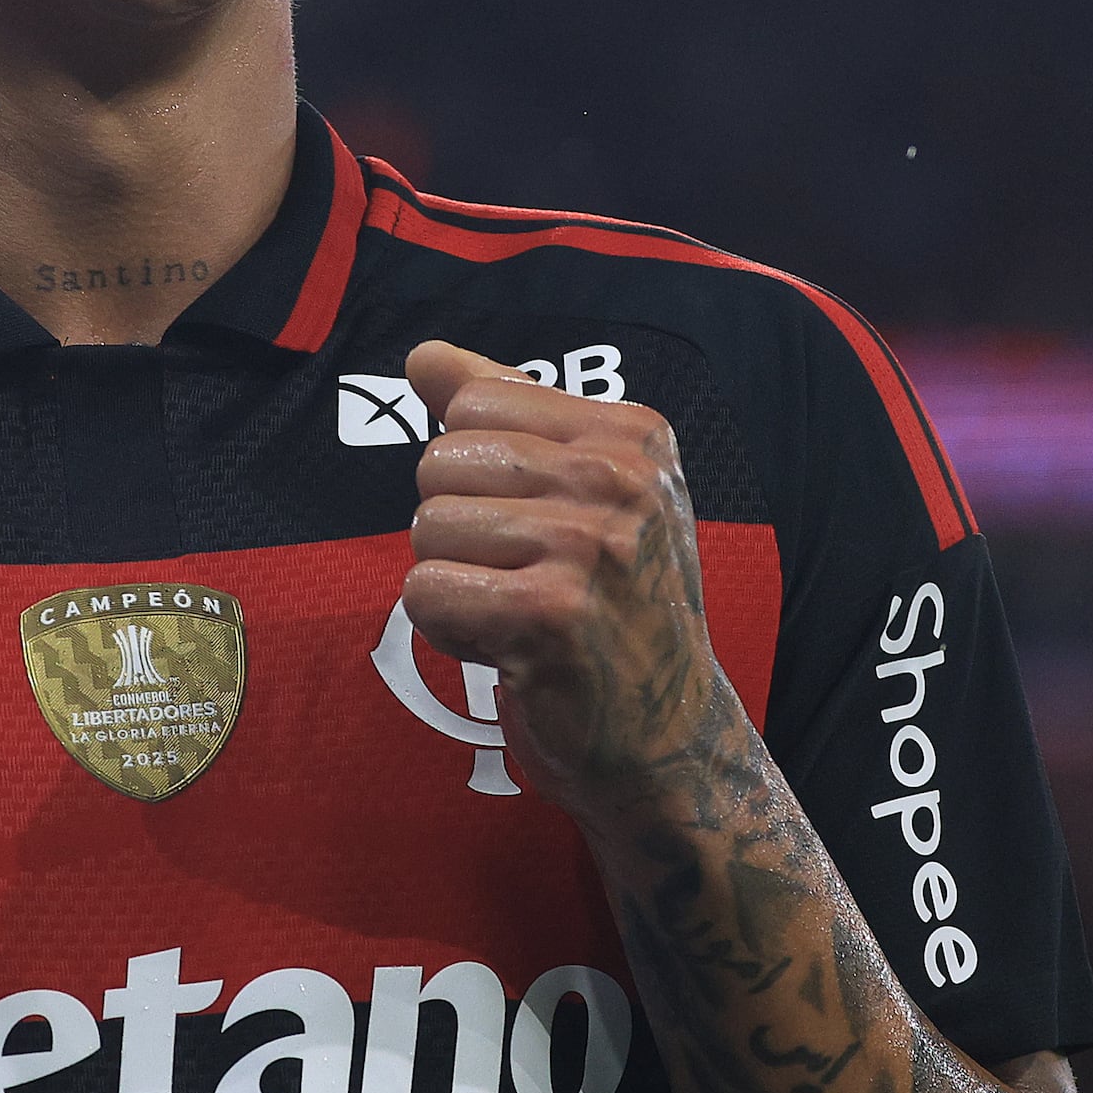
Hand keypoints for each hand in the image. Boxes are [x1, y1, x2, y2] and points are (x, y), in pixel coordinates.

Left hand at [398, 339, 728, 817]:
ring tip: (517, 614)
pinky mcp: (552, 615)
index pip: (471, 403)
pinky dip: (448, 631)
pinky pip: (427, 593)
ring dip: (452, 584)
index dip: (474, 473)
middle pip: (440, 463)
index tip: (532, 526)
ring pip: (428, 528)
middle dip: (456, 531)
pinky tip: (507, 648)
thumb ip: (503, 415)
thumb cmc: (615, 611)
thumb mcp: (584, 495)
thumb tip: (423, 355)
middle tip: (521, 579)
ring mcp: (591, 546)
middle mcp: (622, 480)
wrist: (668, 737)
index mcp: (633, 435)